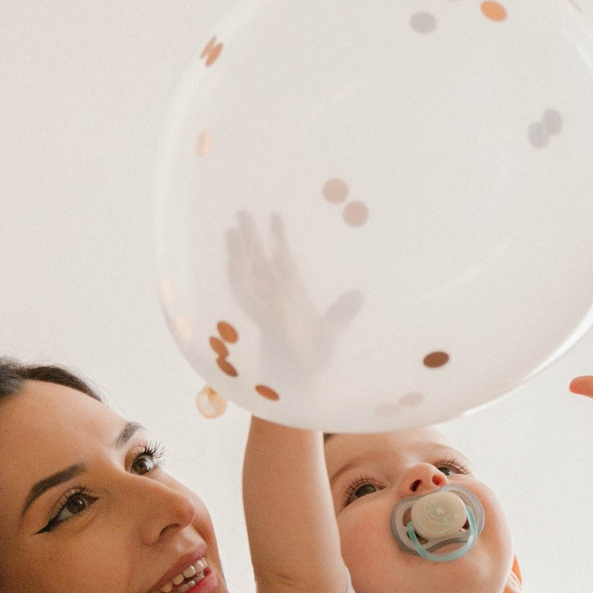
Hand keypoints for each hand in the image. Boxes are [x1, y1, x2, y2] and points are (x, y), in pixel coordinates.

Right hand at [224, 212, 361, 371]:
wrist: (308, 382)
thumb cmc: (316, 360)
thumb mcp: (333, 331)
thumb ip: (343, 313)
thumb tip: (359, 295)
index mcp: (292, 297)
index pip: (283, 261)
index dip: (279, 238)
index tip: (277, 215)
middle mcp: (276, 298)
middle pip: (261, 260)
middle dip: (252, 236)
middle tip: (242, 210)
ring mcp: (268, 306)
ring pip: (250, 272)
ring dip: (241, 250)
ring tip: (234, 227)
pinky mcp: (264, 316)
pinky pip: (246, 292)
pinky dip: (238, 274)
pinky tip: (233, 257)